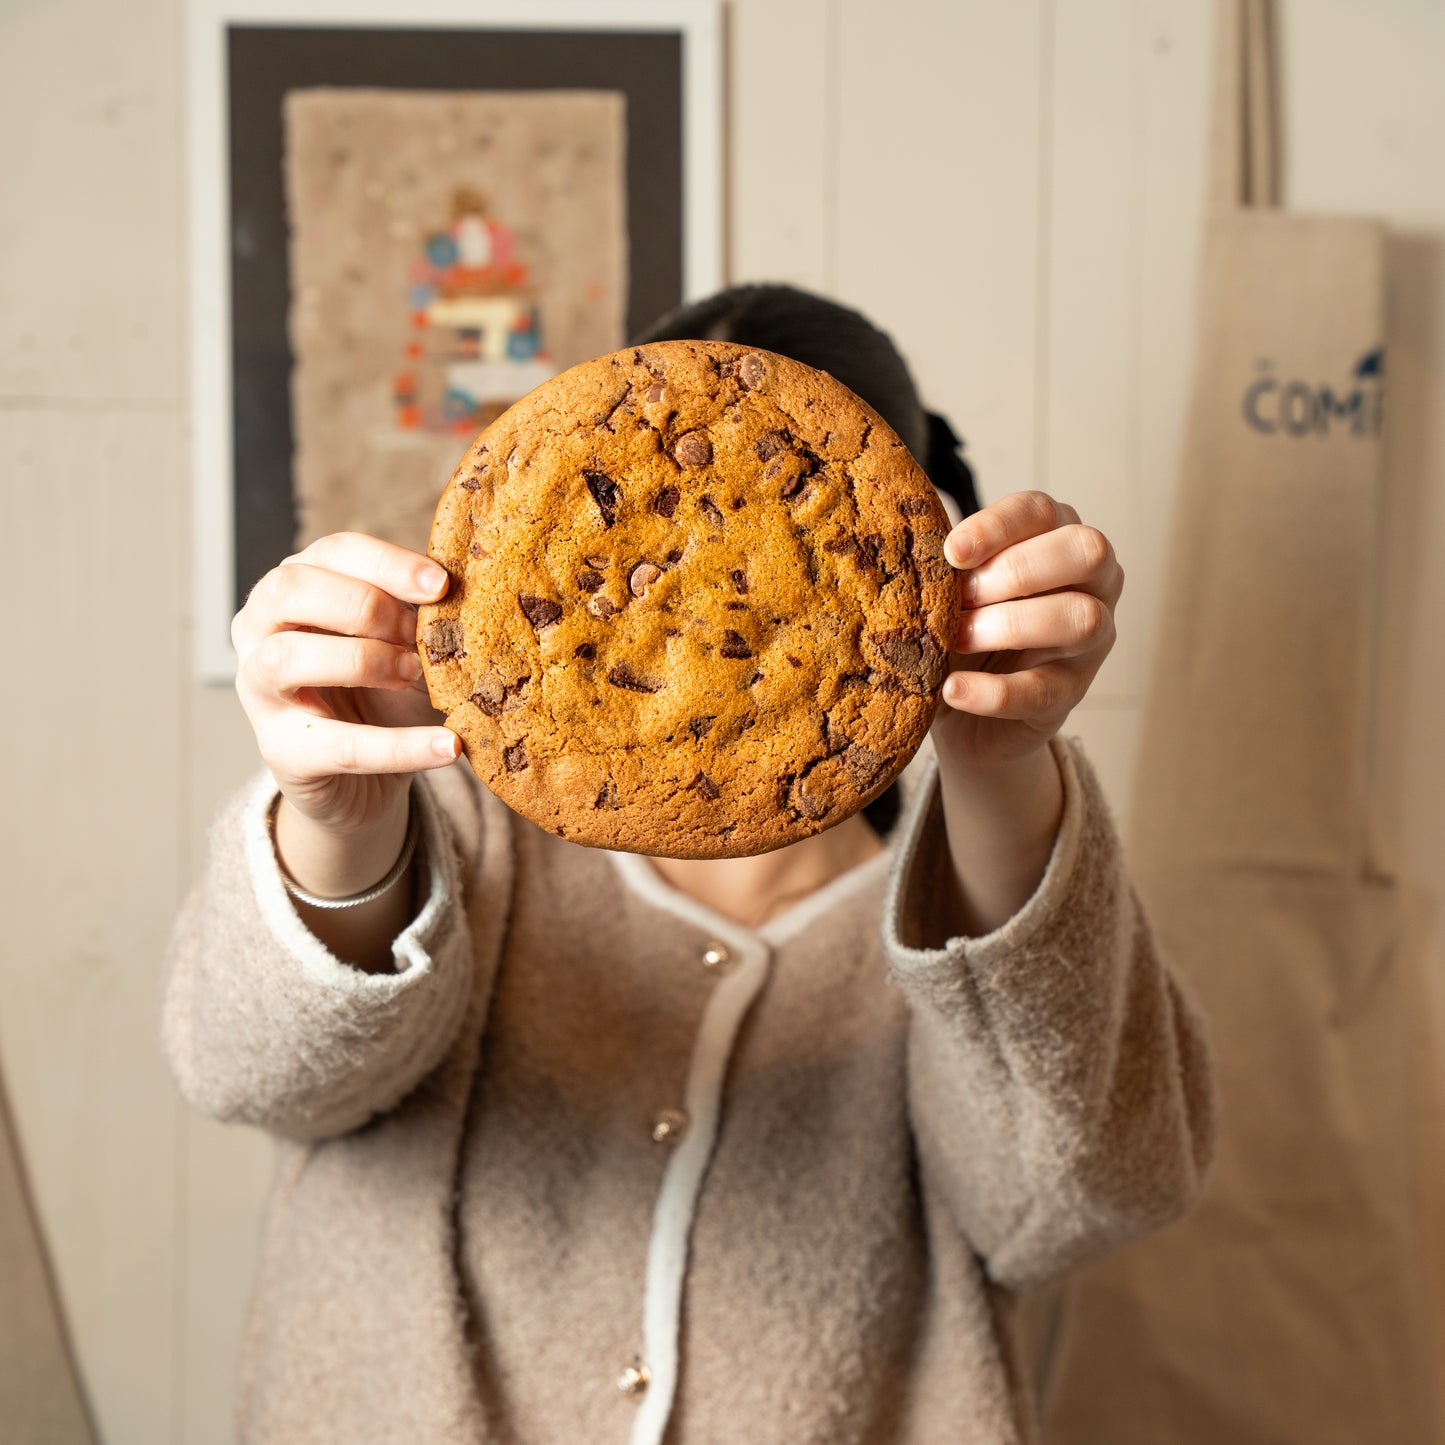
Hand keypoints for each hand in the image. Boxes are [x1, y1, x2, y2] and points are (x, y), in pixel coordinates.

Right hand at [232, 532, 460, 838]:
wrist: (363, 780)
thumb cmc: (382, 693)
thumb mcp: (405, 643)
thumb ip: (421, 614)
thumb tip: (474, 591)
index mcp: (296, 587)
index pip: (333, 552)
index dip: (387, 563)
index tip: (442, 584)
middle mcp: (260, 628)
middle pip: (292, 589)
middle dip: (365, 605)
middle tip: (419, 635)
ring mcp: (260, 690)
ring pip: (287, 656)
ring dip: (362, 659)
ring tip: (414, 674)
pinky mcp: (282, 751)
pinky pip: (339, 745)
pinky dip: (400, 747)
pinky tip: (448, 746)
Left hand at [932, 490, 1123, 771]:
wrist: (962, 702)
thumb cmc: (962, 624)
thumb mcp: (952, 588)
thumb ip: (946, 568)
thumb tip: (908, 551)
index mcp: (1056, 536)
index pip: (1041, 510)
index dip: (997, 526)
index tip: (952, 552)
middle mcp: (1091, 580)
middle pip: (1085, 551)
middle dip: (1018, 571)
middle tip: (963, 597)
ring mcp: (1092, 637)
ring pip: (1080, 617)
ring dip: (1011, 625)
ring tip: (957, 640)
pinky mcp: (1072, 690)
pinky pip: (1045, 689)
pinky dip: (994, 692)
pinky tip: (953, 688)